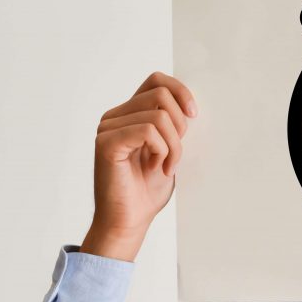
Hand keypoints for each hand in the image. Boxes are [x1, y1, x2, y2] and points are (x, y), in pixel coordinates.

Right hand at [80, 72, 197, 261]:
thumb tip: (191, 106)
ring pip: (158, 116)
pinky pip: (147, 131)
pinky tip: (157, 168)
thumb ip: (173, 126)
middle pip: (161, 96)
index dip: (180, 91)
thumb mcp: (169, 150)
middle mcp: (115, 116)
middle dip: (180, 126)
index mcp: (129, 114)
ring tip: (166, 166)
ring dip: (174, 145)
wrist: (129, 220)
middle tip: (175, 155)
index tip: (194, 115)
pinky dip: (162, 150)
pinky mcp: (107, 143)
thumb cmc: (147, 190)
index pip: (157, 81)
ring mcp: (108, 128)